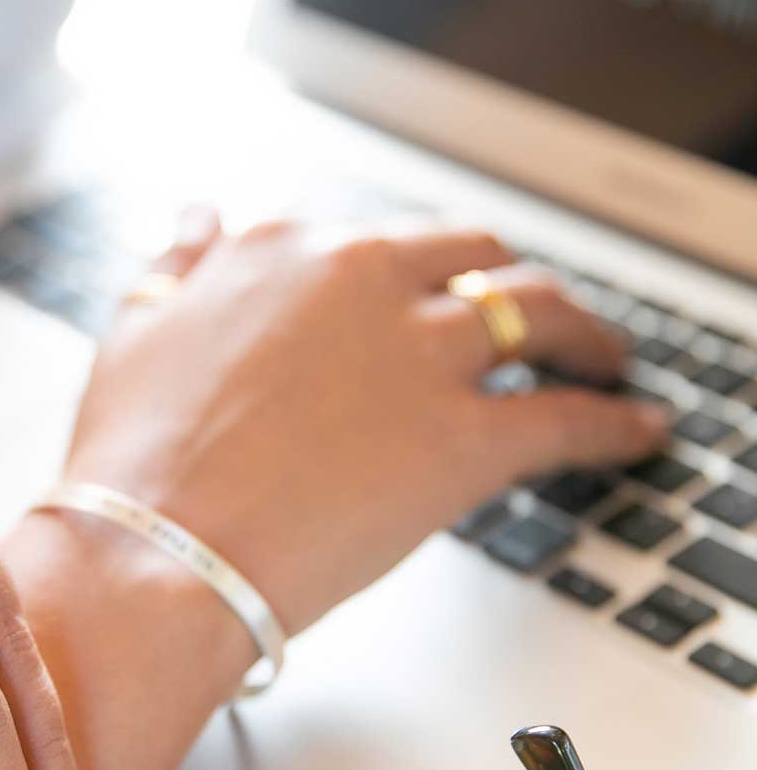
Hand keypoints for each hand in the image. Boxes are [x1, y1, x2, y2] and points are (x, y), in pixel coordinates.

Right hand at [65, 210, 666, 635]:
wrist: (153, 551)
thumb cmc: (134, 461)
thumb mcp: (135, 333)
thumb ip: (177, 267)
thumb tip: (197, 218)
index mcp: (283, 250)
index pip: (380, 239)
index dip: (418, 268)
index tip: (434, 292)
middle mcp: (361, 279)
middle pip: (478, 256)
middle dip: (513, 283)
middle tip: (532, 320)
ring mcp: (419, 354)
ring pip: (542, 311)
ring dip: (585, 333)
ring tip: (603, 360)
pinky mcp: (462, 439)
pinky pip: (569, 417)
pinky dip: (614, 422)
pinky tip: (634, 431)